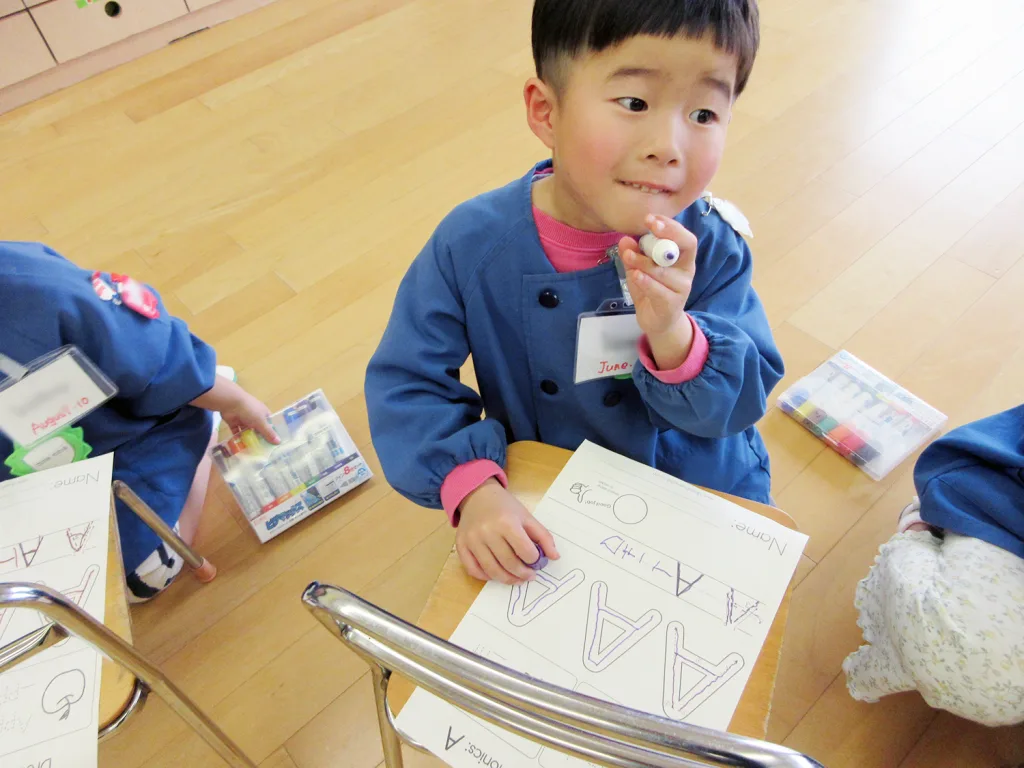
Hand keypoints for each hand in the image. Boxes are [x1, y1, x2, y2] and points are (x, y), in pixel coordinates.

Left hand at [190, 376, 278, 443]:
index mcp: (263, 413)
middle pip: (258, 429)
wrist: (231, 403)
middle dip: (260, 438)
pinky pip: (237, 432)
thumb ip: (269, 433)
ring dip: (249, 439)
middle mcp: (254, 416)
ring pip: (247, 431)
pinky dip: (238, 439)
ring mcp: (243, 419)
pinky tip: (240, 448)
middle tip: (263, 451)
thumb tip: (279, 442)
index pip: (269, 424)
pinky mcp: (234, 423)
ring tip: (252, 452)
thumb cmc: (250, 410)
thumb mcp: (261, 422)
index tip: (274, 444)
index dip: (272, 433)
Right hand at [456, 479, 559, 583]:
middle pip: (508, 563)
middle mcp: (487, 532)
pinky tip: (496, 575)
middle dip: (523, 574)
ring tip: (517, 579)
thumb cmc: (504, 506)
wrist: (477, 495)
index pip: (525, 551)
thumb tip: (554, 557)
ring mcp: (472, 540)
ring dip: (507, 579)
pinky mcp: (461, 545)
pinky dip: (485, 577)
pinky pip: (473, 570)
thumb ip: (543, 536)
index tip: (536, 560)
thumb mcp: (526, 517)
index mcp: (507, 522)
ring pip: (491, 570)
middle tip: (530, 576)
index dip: (534, 559)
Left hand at [619, 214, 698, 368]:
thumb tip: (624, 239)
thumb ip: (633, 254)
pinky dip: (646, 281)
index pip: (685, 237)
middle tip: (649, 225)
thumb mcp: (639, 269)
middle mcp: (686, 270)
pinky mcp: (672, 304)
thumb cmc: (651, 289)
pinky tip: (635, 275)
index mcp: (682, 258)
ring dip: (644, 261)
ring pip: (664, 270)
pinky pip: (659, 290)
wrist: (657, 321)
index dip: (671, 226)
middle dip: (667, 233)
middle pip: (686, 247)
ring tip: (628, 255)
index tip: (651, 218)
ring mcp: (681, 288)